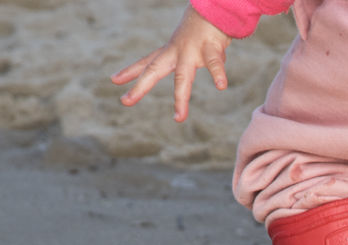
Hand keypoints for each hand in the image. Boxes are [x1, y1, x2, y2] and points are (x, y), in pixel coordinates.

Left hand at [111, 7, 232, 122]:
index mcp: (170, 51)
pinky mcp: (210, 48)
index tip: (114, 80)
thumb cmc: (206, 27)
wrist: (215, 8)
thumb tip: (218, 80)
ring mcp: (191, 51)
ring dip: (181, 98)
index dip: (131, 71)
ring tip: (179, 118)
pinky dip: (218, 74)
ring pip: (184, 77)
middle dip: (140, 87)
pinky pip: (214, 63)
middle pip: (155, 70)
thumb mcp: (194, 44)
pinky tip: (221, 86)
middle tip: (124, 102)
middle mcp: (176, 51)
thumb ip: (203, 63)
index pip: (147, 62)